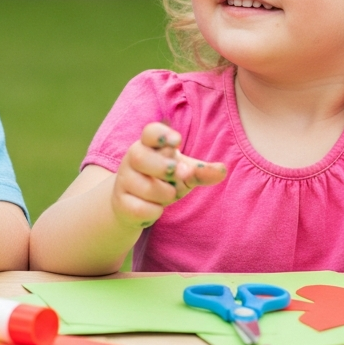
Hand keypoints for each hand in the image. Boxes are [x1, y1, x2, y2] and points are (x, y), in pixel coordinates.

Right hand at [111, 122, 225, 228]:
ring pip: (146, 187)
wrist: (131, 205)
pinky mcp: (120, 203)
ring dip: (164, 194)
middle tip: (179, 173)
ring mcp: (123, 181)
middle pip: (140, 156)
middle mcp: (132, 159)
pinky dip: (154, 211)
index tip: (178, 141)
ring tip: (166, 194)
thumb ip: (201, 171)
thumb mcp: (183, 174)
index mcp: (149, 145)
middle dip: (163, 166)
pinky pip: (141, 209)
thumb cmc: (161, 181)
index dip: (161, 134)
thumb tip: (222, 170)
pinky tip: (154, 208)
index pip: (150, 133)